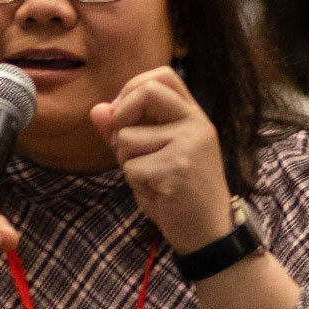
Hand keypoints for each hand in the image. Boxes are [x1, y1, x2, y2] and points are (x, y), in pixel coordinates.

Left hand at [91, 67, 234, 253]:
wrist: (210, 232)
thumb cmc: (179, 192)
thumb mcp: (153, 155)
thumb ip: (126, 130)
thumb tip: (98, 109)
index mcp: (193, 116)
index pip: (163, 75)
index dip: (132, 88)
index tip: (123, 114)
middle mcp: (195, 124)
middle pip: (147, 91)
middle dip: (122, 114)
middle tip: (123, 141)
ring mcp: (188, 145)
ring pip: (128, 137)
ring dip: (126, 161)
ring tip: (150, 178)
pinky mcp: (177, 169)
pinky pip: (132, 167)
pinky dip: (135, 183)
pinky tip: (157, 193)